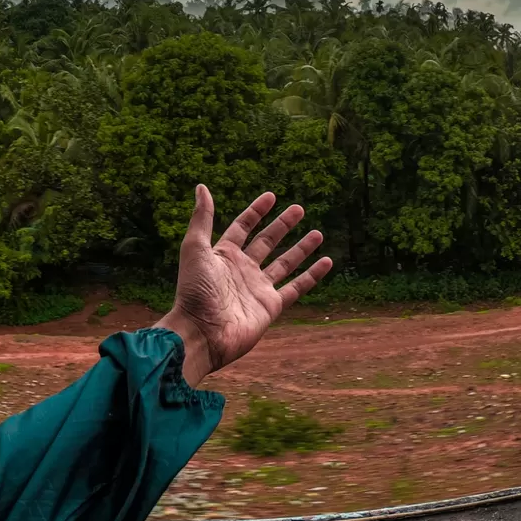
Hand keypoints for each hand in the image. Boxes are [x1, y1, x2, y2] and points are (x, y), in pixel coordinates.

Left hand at [156, 185, 331, 385]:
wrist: (202, 332)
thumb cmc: (194, 291)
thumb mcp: (195, 248)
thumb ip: (202, 219)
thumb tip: (201, 187)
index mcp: (224, 255)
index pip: (243, 227)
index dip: (256, 211)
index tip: (271, 196)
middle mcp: (243, 269)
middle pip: (267, 242)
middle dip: (283, 225)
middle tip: (299, 209)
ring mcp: (258, 287)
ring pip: (285, 263)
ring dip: (301, 248)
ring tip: (318, 233)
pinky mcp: (271, 305)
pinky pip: (296, 287)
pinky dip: (312, 275)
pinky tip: (326, 262)